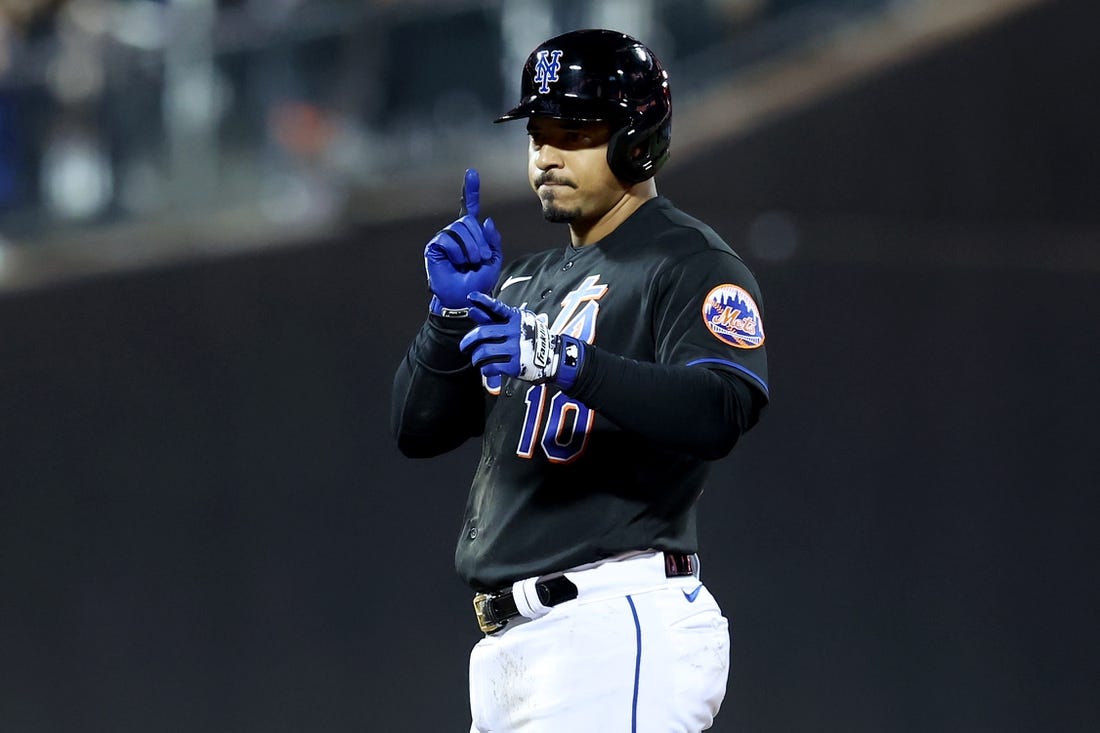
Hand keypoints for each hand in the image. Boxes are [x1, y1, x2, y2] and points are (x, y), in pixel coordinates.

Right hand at [424, 169, 502, 316]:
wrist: (464, 299)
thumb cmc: (478, 282)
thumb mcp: (493, 260)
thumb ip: (493, 240)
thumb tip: (486, 220)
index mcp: (470, 234)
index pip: (469, 208)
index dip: (471, 191)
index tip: (472, 173)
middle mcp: (456, 233)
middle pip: (469, 221)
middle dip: (480, 241)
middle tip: (480, 259)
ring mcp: (444, 238)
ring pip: (460, 229)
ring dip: (471, 248)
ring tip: (470, 263)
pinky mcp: (434, 246)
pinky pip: (448, 240)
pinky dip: (458, 253)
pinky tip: (457, 263)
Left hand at [460, 292, 585, 389]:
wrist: (553, 357)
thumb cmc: (533, 338)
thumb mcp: (520, 323)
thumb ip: (497, 319)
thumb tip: (474, 311)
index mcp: (516, 318)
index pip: (497, 307)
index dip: (483, 301)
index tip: (471, 298)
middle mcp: (515, 332)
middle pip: (483, 333)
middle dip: (468, 340)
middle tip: (464, 346)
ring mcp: (515, 348)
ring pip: (484, 351)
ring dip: (476, 357)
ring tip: (477, 359)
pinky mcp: (515, 364)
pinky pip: (491, 366)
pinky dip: (484, 369)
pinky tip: (486, 368)